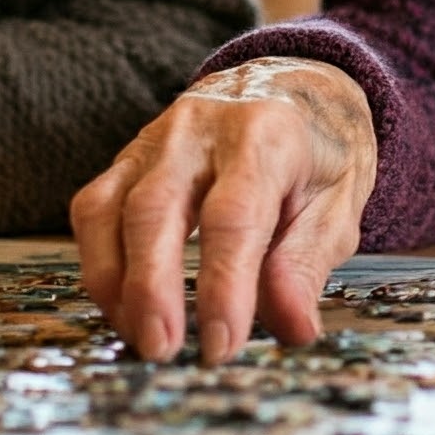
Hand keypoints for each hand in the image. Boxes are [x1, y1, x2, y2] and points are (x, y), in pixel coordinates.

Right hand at [70, 58, 375, 365]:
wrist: (293, 83)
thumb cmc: (318, 148)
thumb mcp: (340, 201)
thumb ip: (308, 263)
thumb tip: (293, 329)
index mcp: (265, 136)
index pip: (233, 216)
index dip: (224, 286)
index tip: (222, 346)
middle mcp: (200, 130)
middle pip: (155, 207)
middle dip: (151, 287)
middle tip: (160, 351)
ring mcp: (155, 139)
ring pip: (109, 206)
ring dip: (115, 281)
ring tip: (139, 336)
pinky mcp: (128, 157)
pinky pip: (94, 207)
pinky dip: (100, 262)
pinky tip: (123, 305)